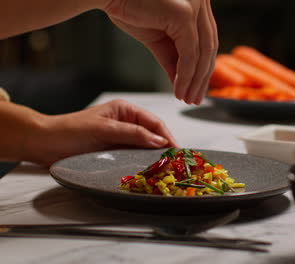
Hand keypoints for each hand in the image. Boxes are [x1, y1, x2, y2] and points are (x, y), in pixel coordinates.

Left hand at [25, 99, 177, 165]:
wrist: (44, 144)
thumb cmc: (70, 131)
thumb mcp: (104, 129)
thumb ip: (133, 134)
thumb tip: (159, 140)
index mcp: (125, 110)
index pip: (154, 122)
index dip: (166, 136)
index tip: (176, 151)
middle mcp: (126, 123)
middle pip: (152, 135)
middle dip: (163, 148)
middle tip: (174, 163)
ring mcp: (120, 138)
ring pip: (144, 147)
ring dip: (153, 157)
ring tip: (165, 168)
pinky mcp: (114, 151)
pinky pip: (133, 156)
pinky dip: (142, 163)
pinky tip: (148, 170)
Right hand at [103, 0, 217, 104]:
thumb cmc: (127, 8)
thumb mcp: (157, 38)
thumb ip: (173, 57)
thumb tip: (182, 82)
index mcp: (197, 3)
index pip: (206, 40)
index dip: (203, 67)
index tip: (196, 89)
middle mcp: (201, 1)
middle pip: (209, 47)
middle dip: (202, 77)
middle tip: (194, 99)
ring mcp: (195, 5)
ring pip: (203, 52)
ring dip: (195, 81)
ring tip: (186, 98)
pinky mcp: (185, 14)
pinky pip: (191, 54)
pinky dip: (186, 76)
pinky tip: (179, 89)